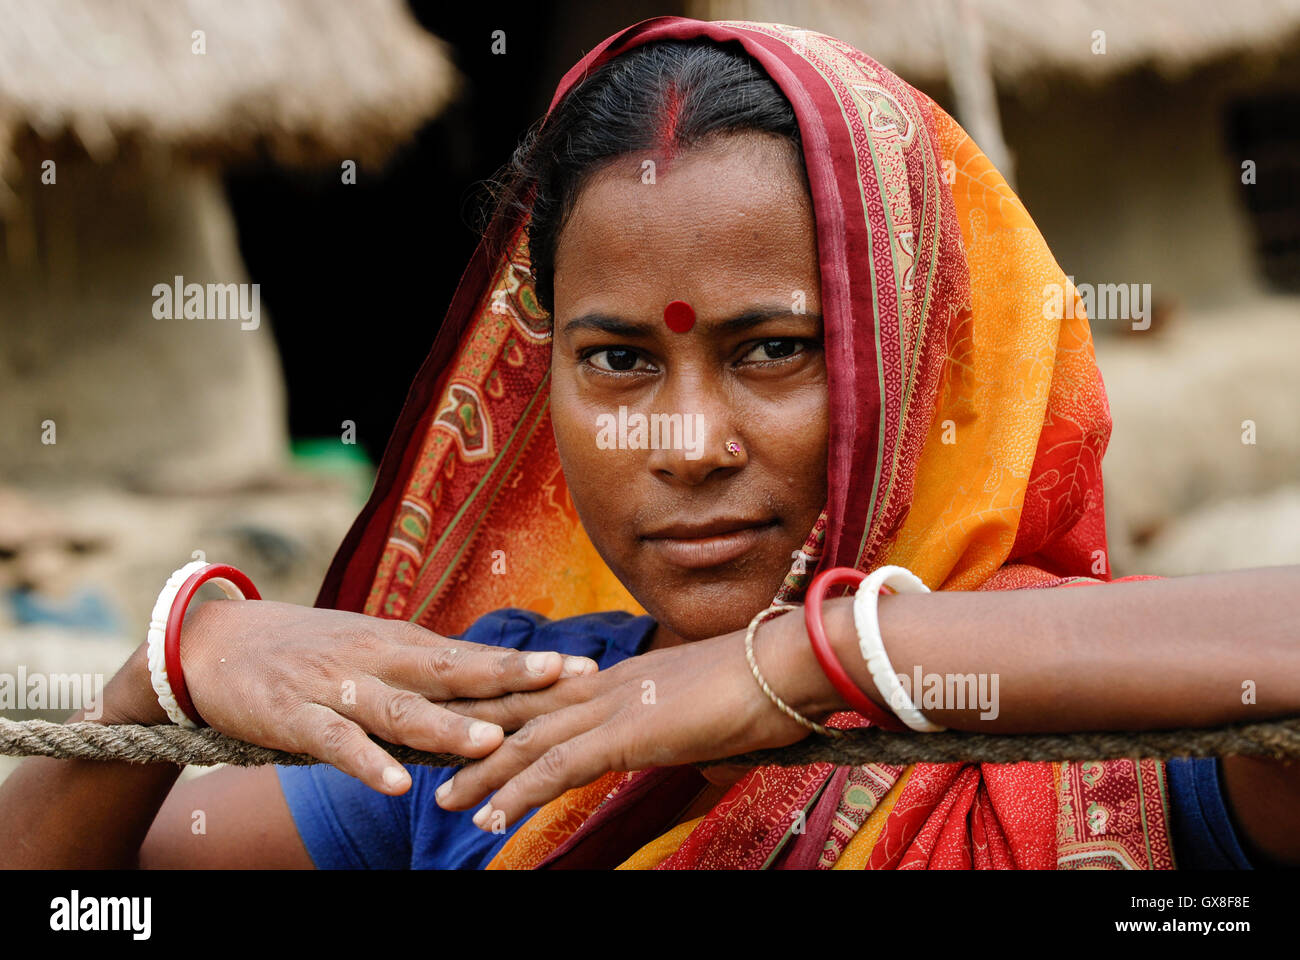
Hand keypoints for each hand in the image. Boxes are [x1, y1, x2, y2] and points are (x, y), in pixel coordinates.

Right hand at [177, 600, 596, 793]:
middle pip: (453, 670)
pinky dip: (366, 763)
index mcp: (402, 645)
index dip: (529, 663)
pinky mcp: (295, 716)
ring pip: (400, 709)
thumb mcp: (374, 652)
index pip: (476, 656)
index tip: (584, 665)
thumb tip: (493, 690)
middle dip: (511, 675)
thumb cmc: (309, 651)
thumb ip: (427, 672)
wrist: (215, 642)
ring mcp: (337, 686)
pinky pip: (336, 742)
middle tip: (564, 679)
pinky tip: (397, 784)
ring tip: (492, 739)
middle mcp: (379, 660)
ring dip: (447, 725)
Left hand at [433, 608, 828, 829]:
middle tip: (433, 755)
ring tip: (446, 800)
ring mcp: (614, 706)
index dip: (509, 709)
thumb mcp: (710, 707)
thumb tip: (692, 742)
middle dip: (477, 735)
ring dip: (484, 773)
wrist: (789, 661)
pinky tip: (491, 818)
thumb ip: (684, 723)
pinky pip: (557, 766)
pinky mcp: (626, 732)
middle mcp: (608, 685)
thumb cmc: (765, 683)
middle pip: (526, 711)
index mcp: (626, 677)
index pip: (551, 694)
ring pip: (528, 741)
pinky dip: (518, 793)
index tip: (473, 722)